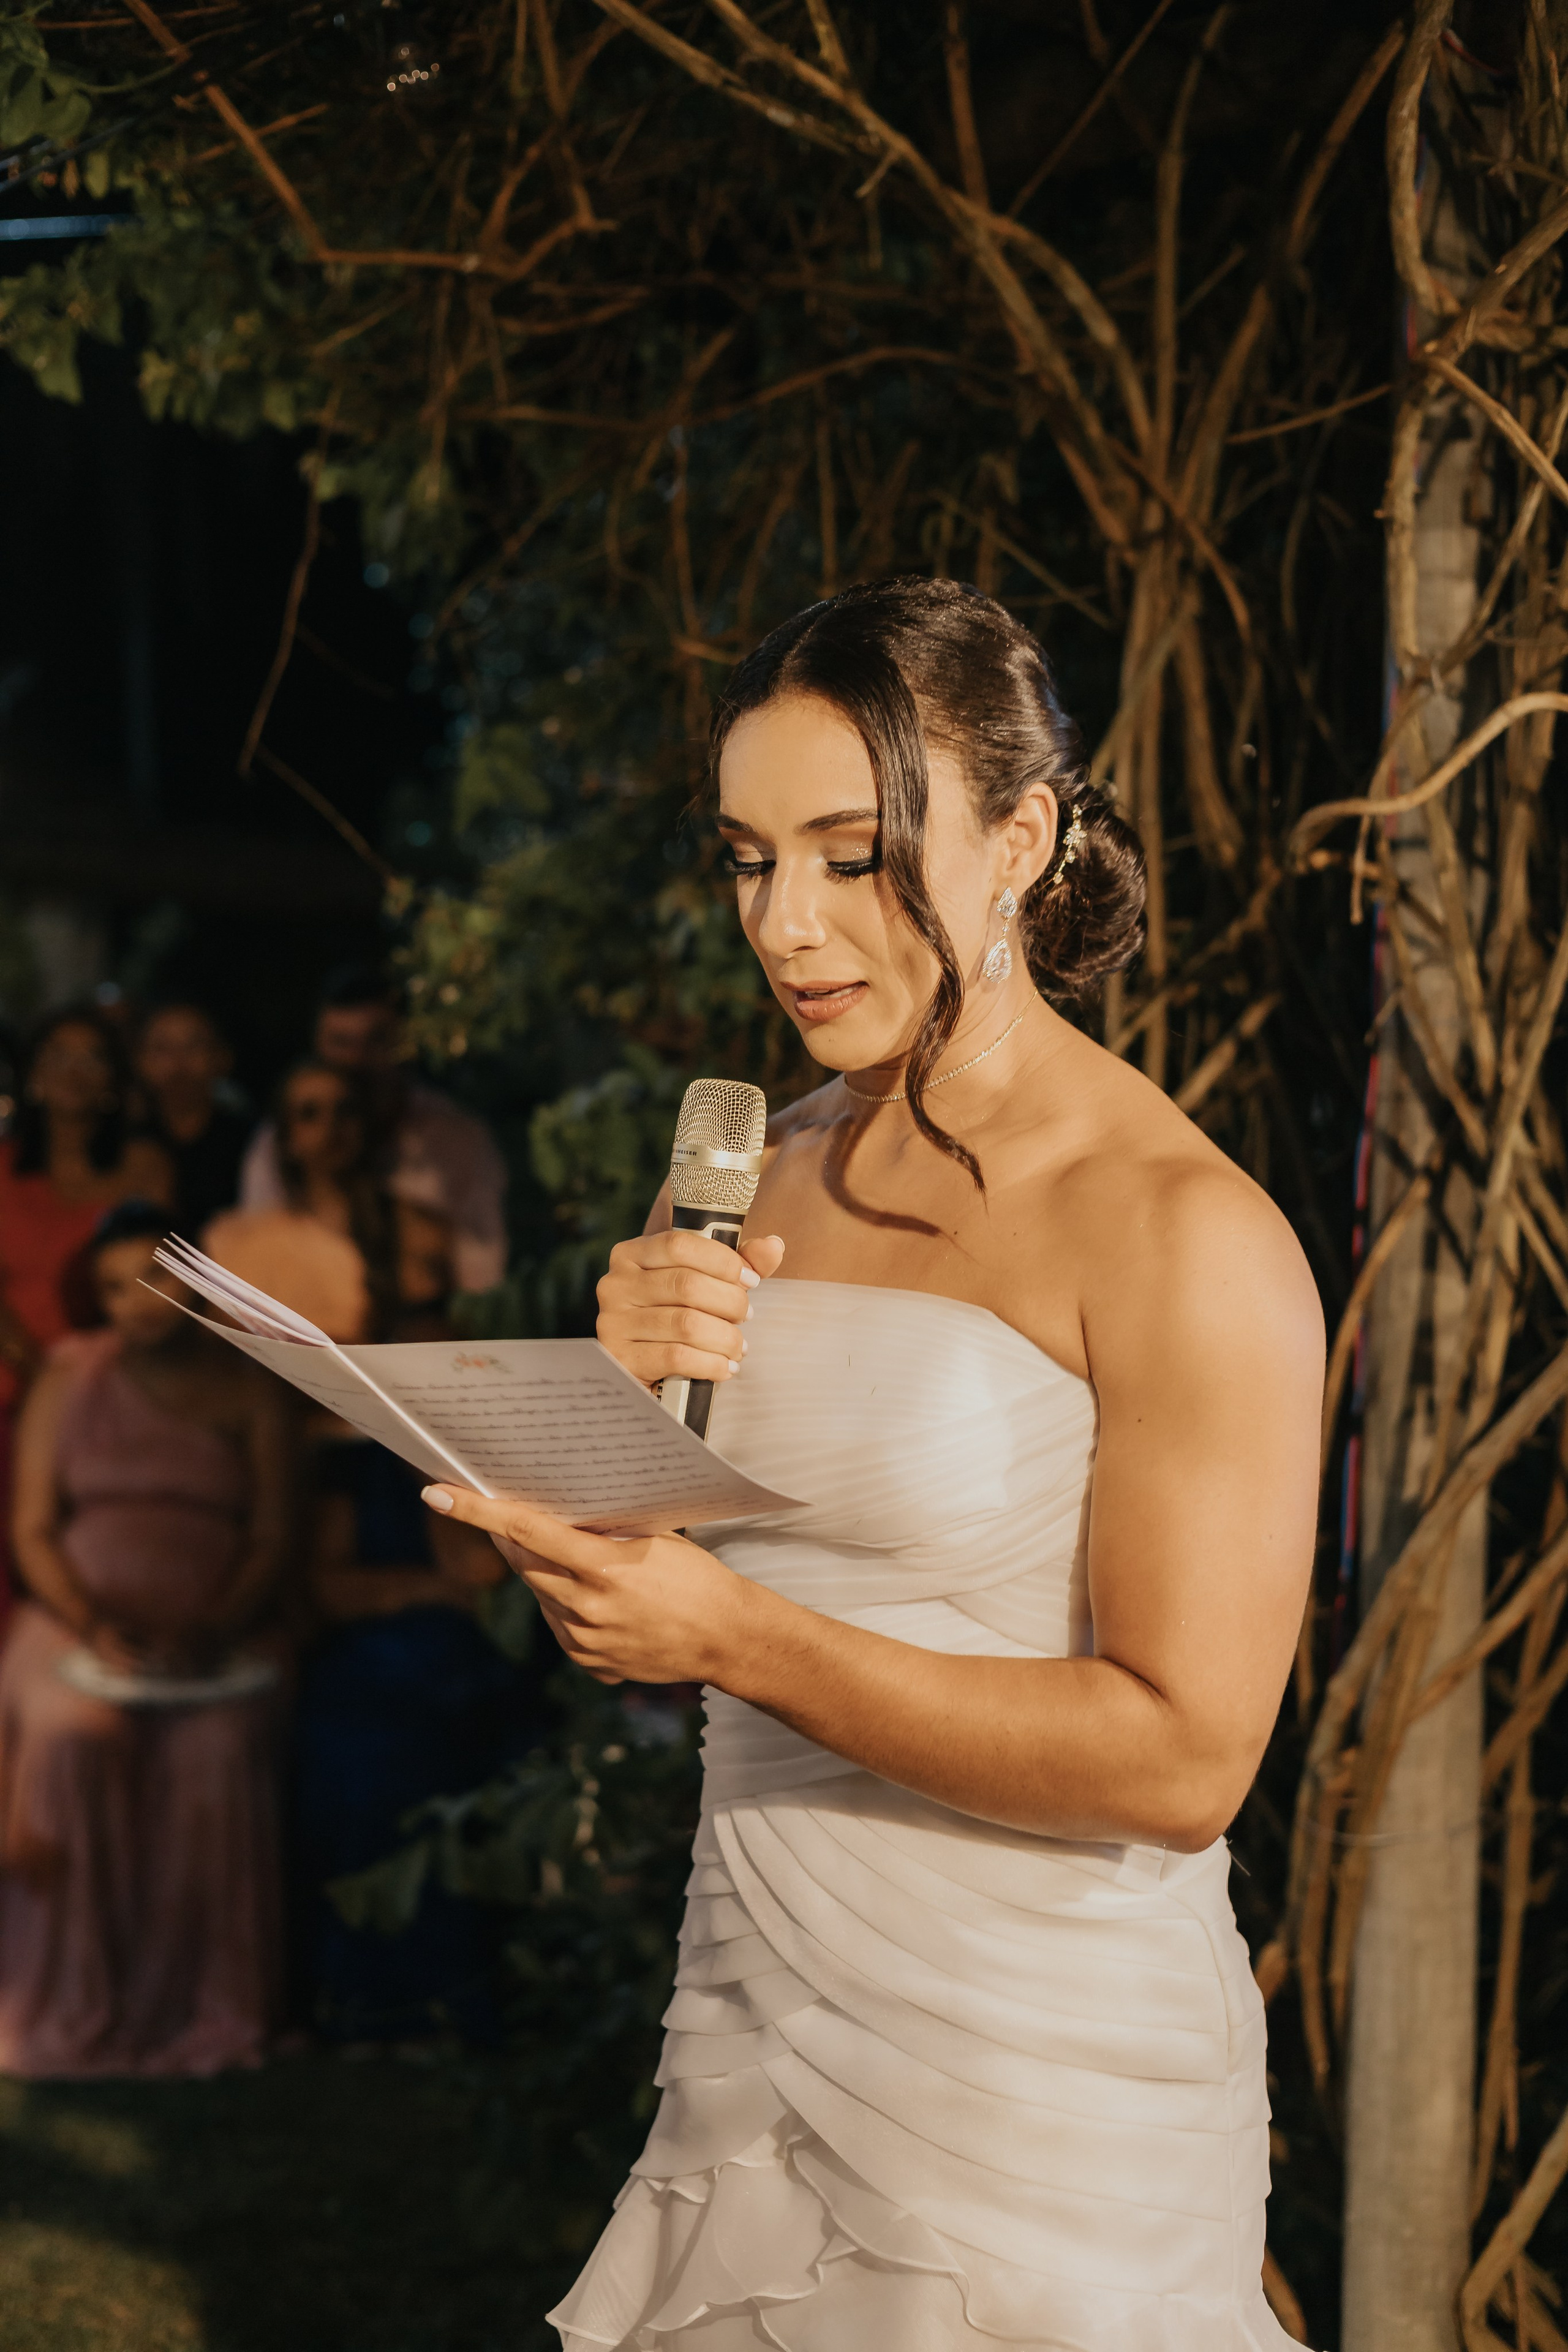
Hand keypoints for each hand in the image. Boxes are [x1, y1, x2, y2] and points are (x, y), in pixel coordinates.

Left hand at [422, 1484, 754, 1685]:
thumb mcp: (652, 1538)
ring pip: (540, 1594)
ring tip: (582, 1561)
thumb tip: (554, 1510)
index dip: (477, 1511)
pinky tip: (599, 1599)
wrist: (726, 1638)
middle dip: (510, 1536)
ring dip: (545, 1572)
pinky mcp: (588, 1663)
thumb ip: (601, 1529)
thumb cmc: (697, 1578)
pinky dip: (566, 1605)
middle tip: (503, 1510)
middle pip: (523, 1562)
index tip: (436, 1495)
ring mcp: (584, 1640)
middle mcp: (585, 1607)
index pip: (526, 1531)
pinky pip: (559, 1625)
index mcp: (603, 1568)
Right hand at [596, 1230, 784, 1390]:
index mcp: (632, 1255)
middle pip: (687, 1285)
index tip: (751, 1279)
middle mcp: (615, 1284)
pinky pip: (677, 1357)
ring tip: (737, 1346)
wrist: (646, 1373)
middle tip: (746, 1315)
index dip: (723, 1261)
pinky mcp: (621, 1360)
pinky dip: (712, 1363)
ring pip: (686, 1323)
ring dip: (725, 1337)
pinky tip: (725, 1368)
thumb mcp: (705, 1285)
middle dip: (729, 1302)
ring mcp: (613, 1323)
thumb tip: (773, 1246)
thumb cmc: (679, 1318)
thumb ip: (739, 1264)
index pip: (680, 1245)